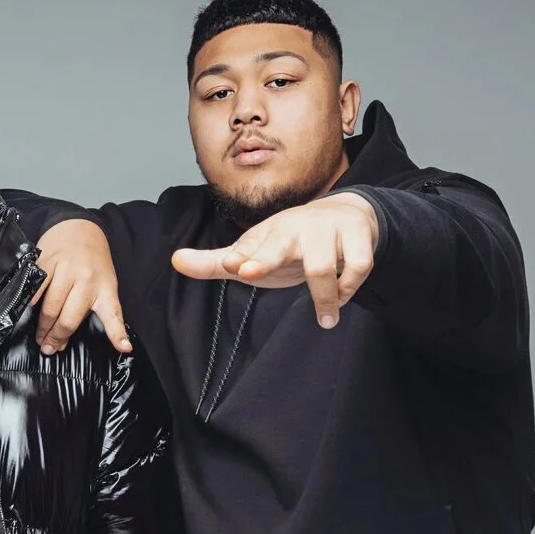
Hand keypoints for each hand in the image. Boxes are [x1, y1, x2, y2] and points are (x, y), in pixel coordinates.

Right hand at [32, 219, 131, 354]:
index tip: (125, 348)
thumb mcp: (103, 284)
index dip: (118, 334)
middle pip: (69, 318)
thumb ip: (90, 310)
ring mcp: (65, 270)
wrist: (79, 228)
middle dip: (57, 337)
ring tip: (40, 336)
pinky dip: (31, 304)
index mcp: (105, 288)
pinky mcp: (47, 263)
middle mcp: (87, 279)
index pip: (113, 314)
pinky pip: (35, 291)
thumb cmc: (92, 263)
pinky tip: (29, 312)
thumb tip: (64, 340)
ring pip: (49, 307)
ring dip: (42, 326)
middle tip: (49, 348)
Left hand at [171, 192, 378, 328]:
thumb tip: (175, 260)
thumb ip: (217, 262)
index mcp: (269, 233)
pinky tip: (341, 299)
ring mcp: (328, 230)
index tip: (233, 267)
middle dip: (266, 259)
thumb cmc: (290, 242)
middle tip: (248, 272)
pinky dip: (350, 287)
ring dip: (324, 297)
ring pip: (323, 265)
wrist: (345, 215)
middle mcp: (297, 228)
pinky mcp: (359, 236)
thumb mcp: (254, 252)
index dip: (243, 257)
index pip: (251, 247)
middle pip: (281, 245)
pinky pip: (358, 266)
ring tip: (326, 319)